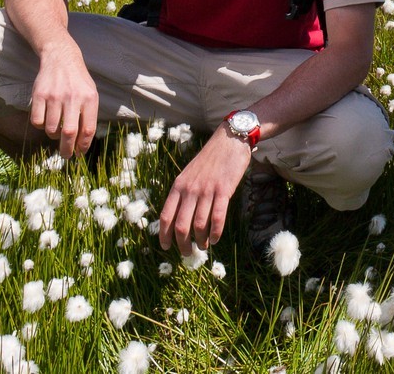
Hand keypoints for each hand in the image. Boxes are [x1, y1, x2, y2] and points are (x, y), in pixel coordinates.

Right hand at [28, 39, 98, 158]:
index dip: (84, 145)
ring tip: (56, 130)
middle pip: (69, 132)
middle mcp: (73, 98)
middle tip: (66, 156)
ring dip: (53, 136)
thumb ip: (89, 116)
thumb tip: (83, 143)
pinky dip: (41, 126)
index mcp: (90, 99)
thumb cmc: (78, 82)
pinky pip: (37, 121)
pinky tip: (46, 119)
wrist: (61, 58)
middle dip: (67, 149)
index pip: (89, 129)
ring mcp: (55, 96)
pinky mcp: (39, 95)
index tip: (80, 153)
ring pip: (51, 129)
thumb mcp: (91, 94)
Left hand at [157, 129, 251, 255]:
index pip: (166, 216)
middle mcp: (190, 190)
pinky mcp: (224, 190)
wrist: (229, 141)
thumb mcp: (189, 174)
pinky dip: (215, 232)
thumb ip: (183, 193)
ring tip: (203, 246)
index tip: (166, 247)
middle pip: (181, 225)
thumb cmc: (210, 159)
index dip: (164, 235)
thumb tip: (179, 217)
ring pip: (199, 224)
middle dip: (183, 244)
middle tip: (187, 253)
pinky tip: (215, 239)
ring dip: (201, 240)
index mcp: (178, 186)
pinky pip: (217, 217)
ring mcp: (207, 190)